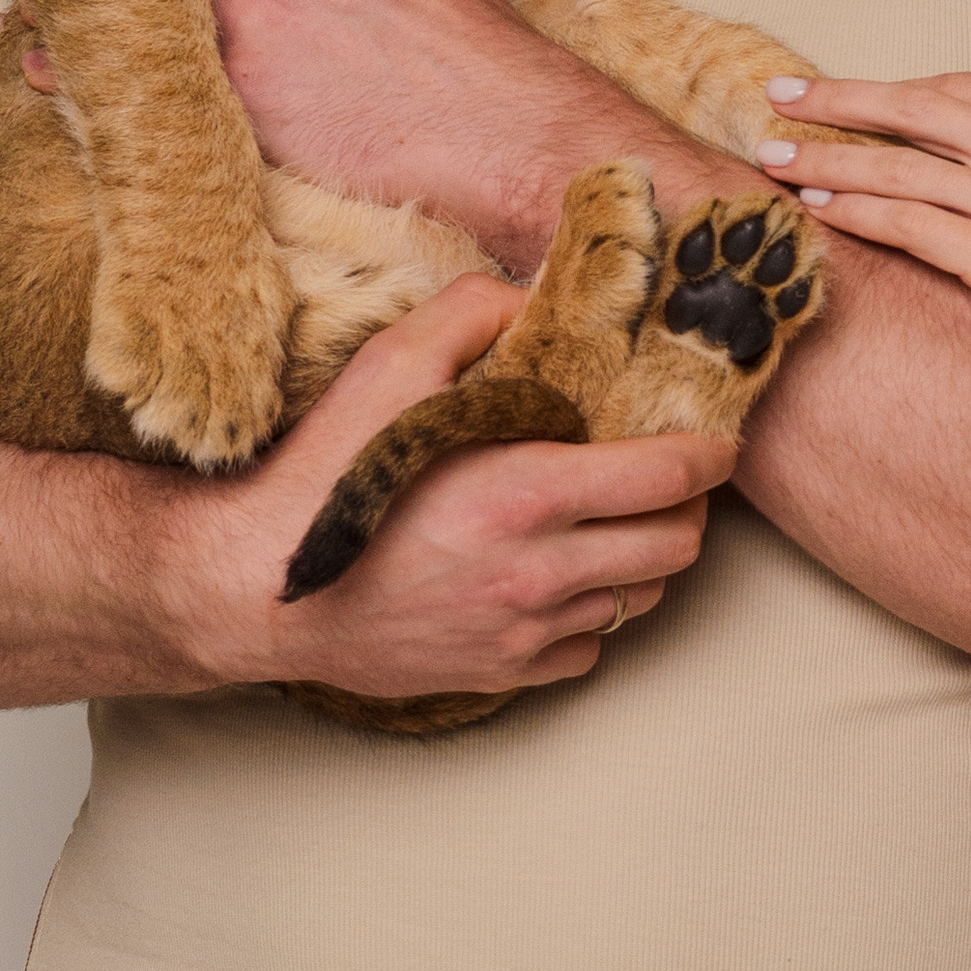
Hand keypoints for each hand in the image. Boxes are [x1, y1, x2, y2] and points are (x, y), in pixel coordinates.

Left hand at [28, 0, 640, 270]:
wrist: (520, 145)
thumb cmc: (482, 75)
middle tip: (44, 7)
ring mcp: (251, 24)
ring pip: (142, 28)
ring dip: (91, 45)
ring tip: (38, 52)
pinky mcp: (244, 101)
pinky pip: (150, 98)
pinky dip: (108, 105)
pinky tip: (67, 99)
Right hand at [153, 273, 730, 699]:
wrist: (256, 590)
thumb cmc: (320, 477)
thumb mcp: (389, 366)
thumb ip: (472, 314)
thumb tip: (534, 298)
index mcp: (528, 492)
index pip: (669, 477)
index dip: (708, 455)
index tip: (714, 442)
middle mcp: (541, 571)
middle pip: (676, 548)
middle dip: (685, 510)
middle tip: (662, 481)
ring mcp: (525, 630)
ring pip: (638, 600)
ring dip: (640, 561)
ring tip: (609, 525)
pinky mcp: (503, 672)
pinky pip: (588, 649)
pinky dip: (588, 616)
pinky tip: (554, 580)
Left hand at [209, 0, 547, 203]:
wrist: (500, 129)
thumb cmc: (476, 54)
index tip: (295, 14)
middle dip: (260, 24)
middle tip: (307, 64)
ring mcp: (251, 20)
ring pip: (221, 43)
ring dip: (252, 70)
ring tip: (313, 100)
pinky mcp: (245, 90)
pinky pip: (224, 98)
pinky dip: (255, 116)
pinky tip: (307, 130)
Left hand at [754, 68, 970, 520]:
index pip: (963, 91)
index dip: (898, 90)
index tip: (850, 90)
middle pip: (915, 108)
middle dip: (841, 100)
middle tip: (780, 96)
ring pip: (897, 166)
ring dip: (826, 157)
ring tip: (771, 155)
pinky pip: (908, 224)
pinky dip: (856, 209)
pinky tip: (817, 206)